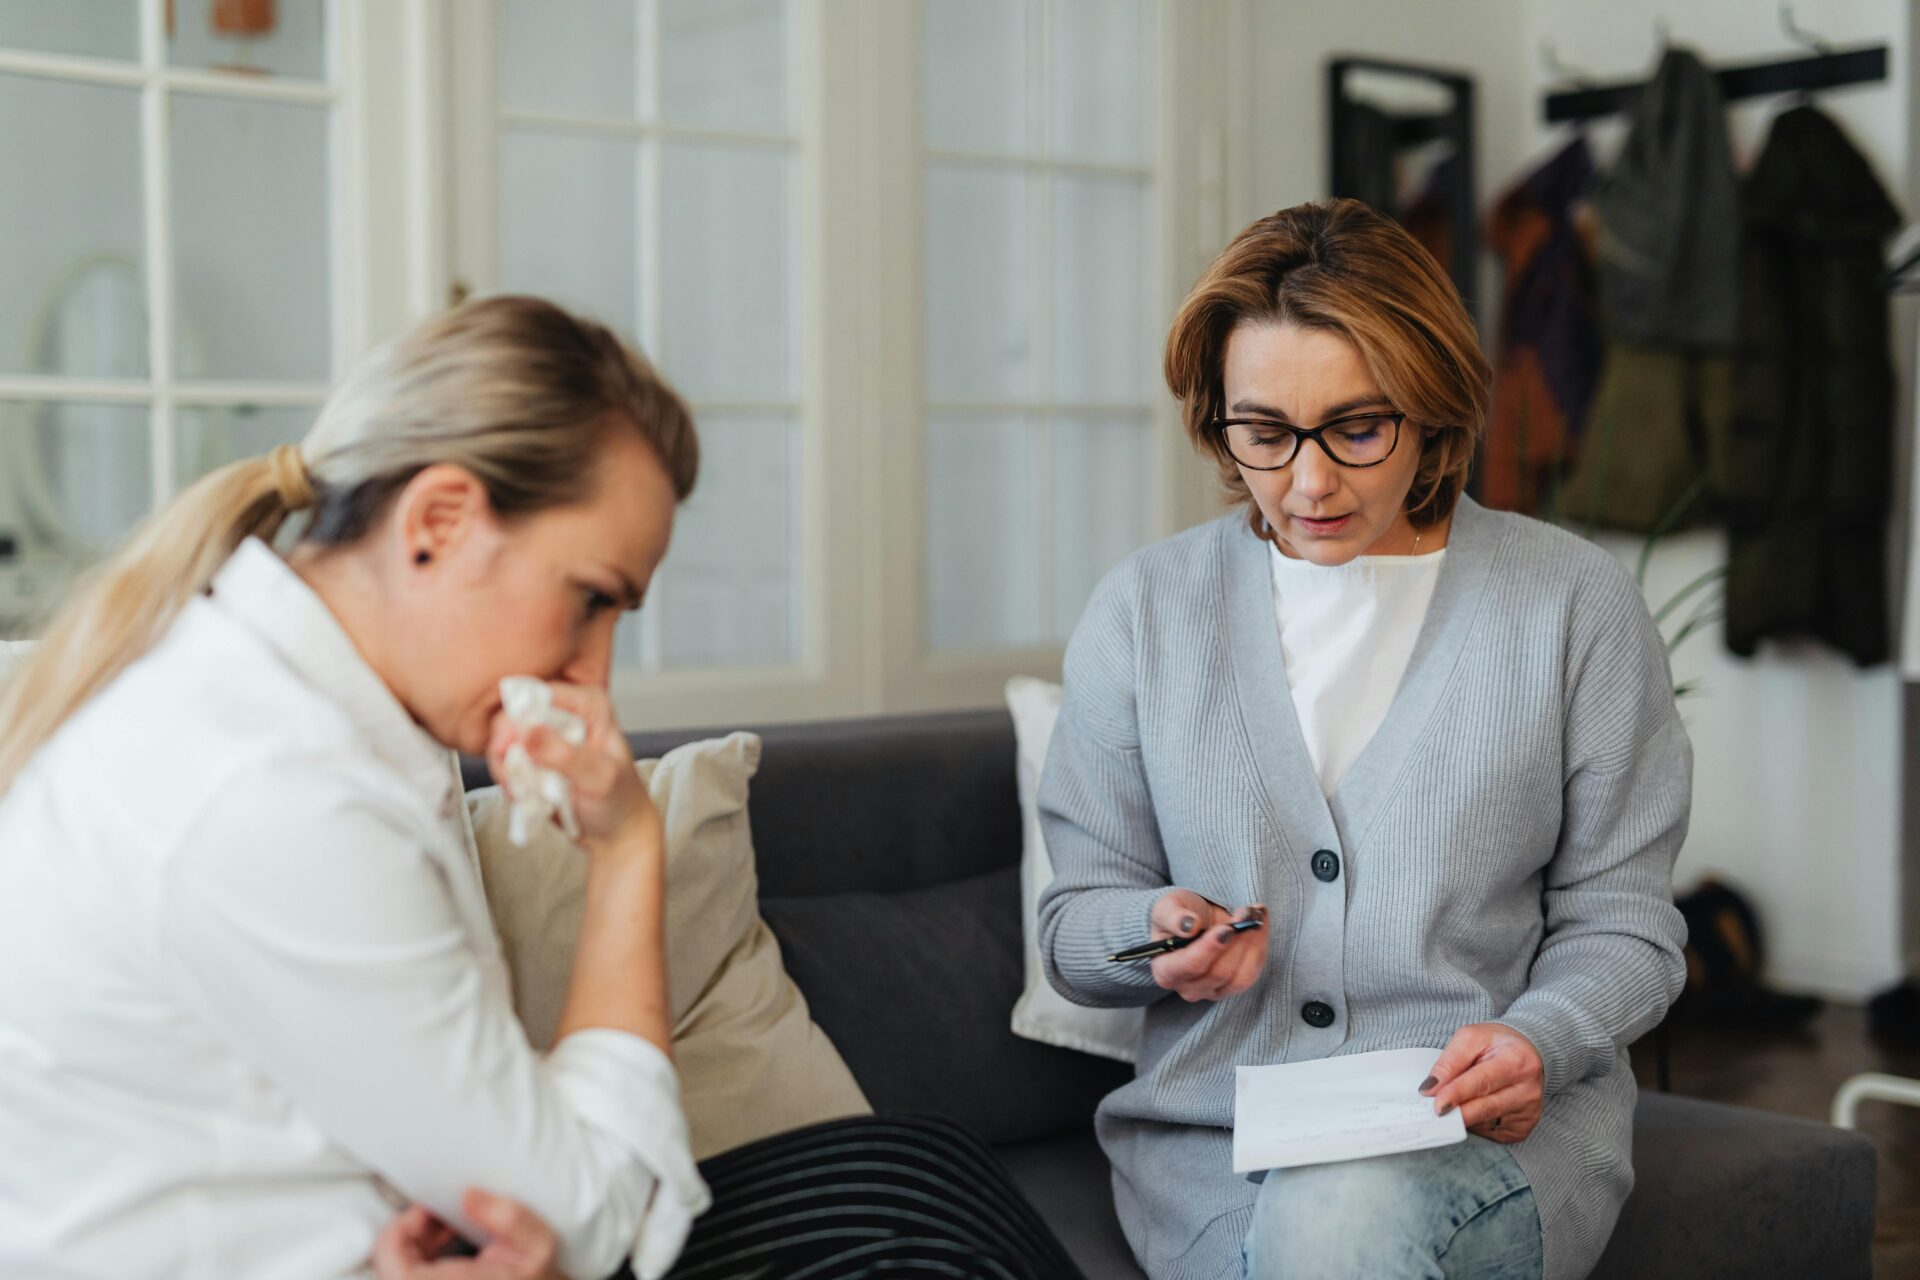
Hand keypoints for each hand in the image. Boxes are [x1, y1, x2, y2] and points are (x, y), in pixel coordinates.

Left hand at [372, 1189, 560, 1279]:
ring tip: (442, 1224)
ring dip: (412, 1244)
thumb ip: (510, 1218)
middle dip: (406, 1233)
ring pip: (396, 1272)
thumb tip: (468, 1196)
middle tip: (434, 1212)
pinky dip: (418, 1257)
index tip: (420, 1211)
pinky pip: (407, 1275)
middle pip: (390, 1269)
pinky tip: (442, 1243)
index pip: (397, 1272)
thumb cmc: (538, 1278)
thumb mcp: (539, 1245)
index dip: (396, 1237)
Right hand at [486, 682, 659, 853]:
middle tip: (511, 778)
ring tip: (521, 792)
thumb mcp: (598, 778)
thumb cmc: (620, 800)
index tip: (505, 749)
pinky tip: (521, 795)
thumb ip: (565, 755)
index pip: (538, 694)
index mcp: (588, 704)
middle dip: (504, 747)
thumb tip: (526, 733)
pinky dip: (507, 777)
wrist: (616, 830)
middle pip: (513, 714)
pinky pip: (504, 758)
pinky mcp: (533, 754)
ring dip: (505, 767)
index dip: (515, 718)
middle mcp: (566, 711)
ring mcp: (547, 733)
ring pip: (503, 737)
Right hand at [1146, 890, 1266, 1001]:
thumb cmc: (1177, 915)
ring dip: (1253, 944)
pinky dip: (1260, 946)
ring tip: (1255, 916)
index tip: (1227, 928)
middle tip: (1246, 913)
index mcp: (1166, 971)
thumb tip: (1189, 925)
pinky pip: (1253, 973)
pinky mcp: (1234, 987)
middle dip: (1237, 941)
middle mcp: (1188, 988)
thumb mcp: (1167, 907)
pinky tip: (1260, 923)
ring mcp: (1213, 991)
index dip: (1210, 948)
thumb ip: (1173, 916)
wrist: (1195, 919)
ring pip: (1241, 977)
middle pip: (1219, 973)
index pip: (1190, 966)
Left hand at [1421, 1023, 1543, 1142]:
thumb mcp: (1470, 1038)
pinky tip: (1476, 1107)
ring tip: (1457, 1101)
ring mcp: (1528, 1112)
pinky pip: (1490, 1133)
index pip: (1482, 1082)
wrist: (1526, 1053)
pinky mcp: (1523, 1128)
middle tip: (1434, 1111)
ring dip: (1464, 1116)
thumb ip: (1449, 1062)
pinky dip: (1476, 1124)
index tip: (1437, 1106)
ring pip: (1484, 1124)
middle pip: (1484, 1108)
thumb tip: (1430, 1088)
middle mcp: (1528, 1089)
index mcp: (1516, 1060)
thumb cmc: (1497, 1044)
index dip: (1457, 1094)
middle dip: (1455, 1112)